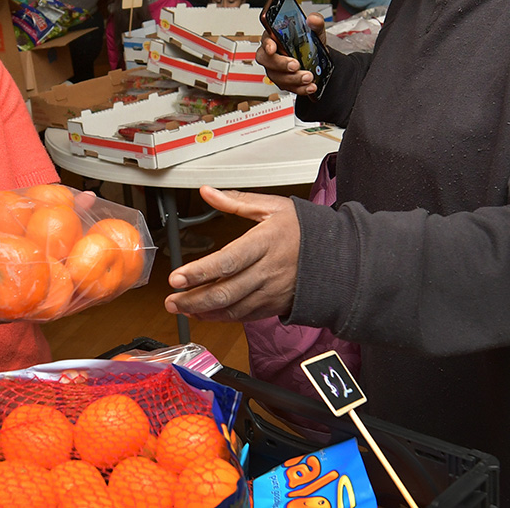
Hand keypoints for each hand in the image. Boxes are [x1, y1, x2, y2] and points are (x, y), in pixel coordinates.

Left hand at [163, 186, 300, 321]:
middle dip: (194, 299)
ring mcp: (271, 291)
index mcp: (265, 242)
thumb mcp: (272, 207)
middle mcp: (267, 271)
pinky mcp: (274, 305)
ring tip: (181, 308)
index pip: (227, 261)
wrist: (338, 256)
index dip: (200, 272)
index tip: (177, 277)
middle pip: (226, 291)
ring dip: (204, 312)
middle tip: (171, 300)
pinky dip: (222, 318)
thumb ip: (236, 201)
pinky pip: (245, 316)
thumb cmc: (304, 229)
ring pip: (233, 308)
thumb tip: (208, 192)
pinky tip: (205, 314)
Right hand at [256, 12, 327, 96]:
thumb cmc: (309, 42)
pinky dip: (300, 88)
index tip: (272, 48)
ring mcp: (276, 69)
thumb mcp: (315, 30)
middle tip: (295, 65)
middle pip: (267, 61)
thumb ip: (316, 23)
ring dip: (293, 79)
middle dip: (281, 64)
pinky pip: (287, 87)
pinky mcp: (283, 81)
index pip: (266, 39)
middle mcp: (271, 54)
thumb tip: (312, 19)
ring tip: (308, 77)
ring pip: (277, 77)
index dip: (267, 44)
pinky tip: (310, 86)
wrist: (317, 59)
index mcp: (275, 37)